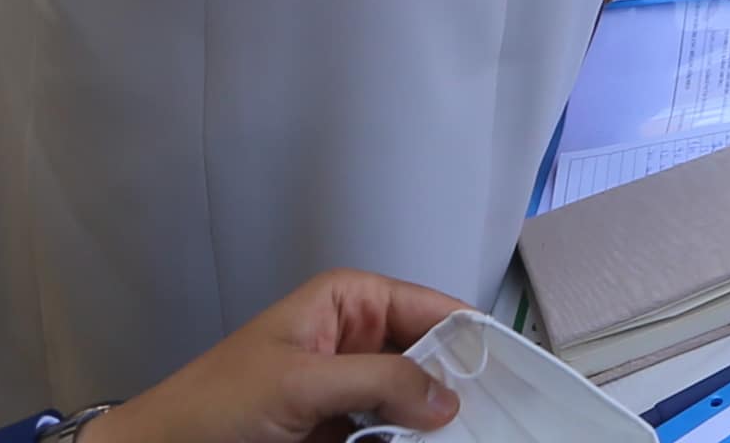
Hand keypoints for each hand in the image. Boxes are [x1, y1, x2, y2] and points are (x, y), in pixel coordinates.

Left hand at [107, 271, 470, 442]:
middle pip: (430, 356)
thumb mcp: (303, 383)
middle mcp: (358, 336)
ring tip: (468, 435)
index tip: (510, 372)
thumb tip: (449, 397)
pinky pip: (390, 433)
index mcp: (351, 300)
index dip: (472, 337)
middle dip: (456, 385)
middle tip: (494, 416)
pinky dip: (406, 441)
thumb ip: (380, 382)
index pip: (432, 308)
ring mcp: (350, 385)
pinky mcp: (341, 428)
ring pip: (414, 400)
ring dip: (433, 421)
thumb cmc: (218, 402)